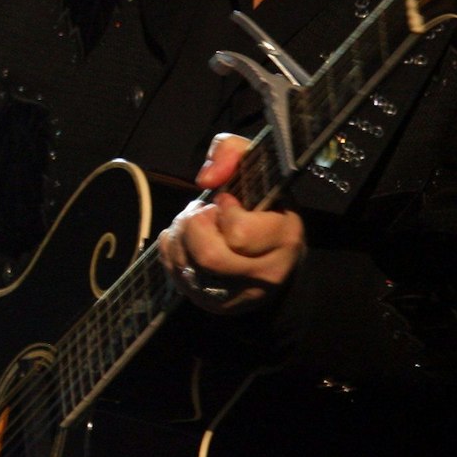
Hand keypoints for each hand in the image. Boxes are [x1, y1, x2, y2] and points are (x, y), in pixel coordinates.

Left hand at [157, 134, 302, 313]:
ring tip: (192, 224)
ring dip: (179, 236)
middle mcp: (267, 275)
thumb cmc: (263, 205)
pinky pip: (178, 277)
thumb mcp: (256, 166)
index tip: (228, 201)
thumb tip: (206, 179)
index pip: (239, 233)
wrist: (274, 251)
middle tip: (201, 212)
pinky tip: (185, 241)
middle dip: (193, 225)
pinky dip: (171, 252)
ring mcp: (241, 296)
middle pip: (208, 256)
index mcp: (285, 239)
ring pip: (189, 268)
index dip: (225, 210)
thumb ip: (232, 151)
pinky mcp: (216, 305)